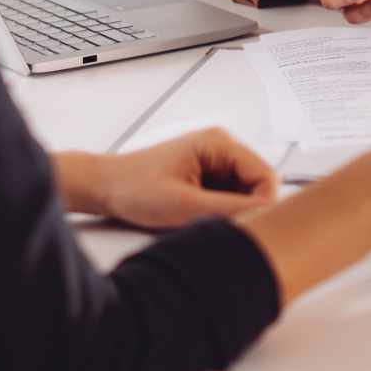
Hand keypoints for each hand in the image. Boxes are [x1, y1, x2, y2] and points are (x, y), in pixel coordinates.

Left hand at [70, 129, 279, 229]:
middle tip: (219, 227)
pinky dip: (220, 213)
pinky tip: (197, 217)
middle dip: (245, 209)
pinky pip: (229, 199)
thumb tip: (265, 214)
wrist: (105, 187)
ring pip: (245, 195)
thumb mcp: (185, 205)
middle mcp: (221, 148)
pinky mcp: (206, 177)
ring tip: (200, 219)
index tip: (249, 227)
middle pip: (258, 186)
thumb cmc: (133, 187)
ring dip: (230, 212)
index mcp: (218, 143)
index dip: (263, 204)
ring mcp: (214, 162)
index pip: (265, 175)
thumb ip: (229, 210)